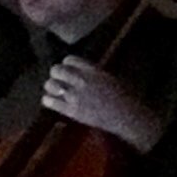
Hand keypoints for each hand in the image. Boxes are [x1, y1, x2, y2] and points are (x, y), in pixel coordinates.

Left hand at [38, 53, 162, 152]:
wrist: (128, 116)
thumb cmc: (126, 97)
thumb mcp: (110, 78)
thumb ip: (93, 73)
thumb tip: (81, 72)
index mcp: (93, 70)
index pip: (69, 59)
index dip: (66, 64)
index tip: (68, 70)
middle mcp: (82, 80)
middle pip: (56, 69)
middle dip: (56, 74)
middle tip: (59, 80)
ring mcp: (76, 95)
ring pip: (50, 84)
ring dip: (51, 87)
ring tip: (55, 91)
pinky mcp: (72, 110)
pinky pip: (51, 102)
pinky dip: (48, 100)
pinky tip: (50, 101)